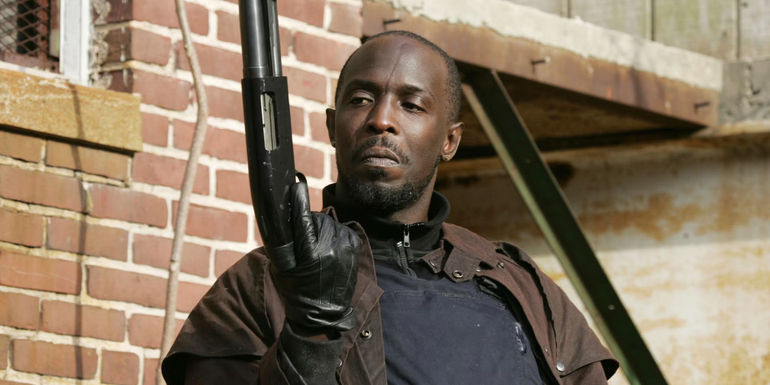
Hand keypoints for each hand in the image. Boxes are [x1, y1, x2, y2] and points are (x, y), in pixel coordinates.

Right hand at [269, 176, 359, 333]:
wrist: (322, 314)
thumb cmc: (296, 290)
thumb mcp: (283, 267)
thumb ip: (285, 242)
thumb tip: (284, 216)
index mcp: (309, 253)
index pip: (303, 220)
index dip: (298, 201)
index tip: (295, 185)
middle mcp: (329, 248)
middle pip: (317, 218)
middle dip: (310, 222)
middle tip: (304, 237)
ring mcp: (344, 248)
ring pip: (331, 222)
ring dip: (323, 228)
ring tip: (317, 247)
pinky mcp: (353, 248)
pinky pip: (343, 229)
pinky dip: (335, 234)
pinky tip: (330, 247)